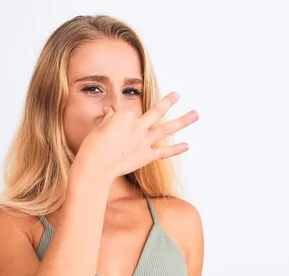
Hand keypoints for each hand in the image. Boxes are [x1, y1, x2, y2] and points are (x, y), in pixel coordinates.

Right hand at [75, 92, 198, 179]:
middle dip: (169, 102)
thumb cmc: (92, 147)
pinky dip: (176, 149)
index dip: (123, 118)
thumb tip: (109, 111)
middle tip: (178, 95)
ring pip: (167, 128)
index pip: (130, 111)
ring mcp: (144, 141)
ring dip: (183, 121)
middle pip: (156, 111)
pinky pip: (164, 152)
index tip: (115, 127)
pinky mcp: (146, 156)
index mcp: (124, 116)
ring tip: (196, 114)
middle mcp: (137, 126)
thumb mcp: (98, 128)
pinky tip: (187, 145)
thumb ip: (108, 119)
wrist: (95, 167)